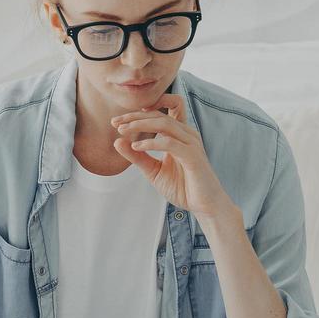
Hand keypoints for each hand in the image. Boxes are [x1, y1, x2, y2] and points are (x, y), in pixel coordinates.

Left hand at [112, 93, 233, 220]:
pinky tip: (136, 147)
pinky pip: (169, 143)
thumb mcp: (153, 170)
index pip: (160, 112)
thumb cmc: (182, 187)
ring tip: (122, 131)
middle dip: (135, 116)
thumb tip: (117, 141)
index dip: (138, 112)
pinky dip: (151, 142)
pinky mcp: (193, 156)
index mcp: (179, 134)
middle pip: (159, 114)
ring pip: (164, 123)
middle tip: (115, 122)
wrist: (204, 205)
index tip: (117, 121)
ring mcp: (191, 143)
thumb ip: (137, 156)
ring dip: (141, 125)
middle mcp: (187, 134)